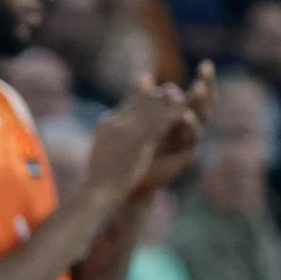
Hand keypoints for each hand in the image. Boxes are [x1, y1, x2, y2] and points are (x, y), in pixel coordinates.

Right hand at [84, 85, 188, 203]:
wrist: (98, 190)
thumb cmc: (99, 175)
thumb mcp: (102, 150)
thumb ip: (111, 138)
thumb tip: (112, 134)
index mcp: (106, 124)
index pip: (127, 106)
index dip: (143, 99)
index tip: (156, 96)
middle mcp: (116, 123)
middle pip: (138, 104)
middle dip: (155, 96)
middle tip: (171, 90)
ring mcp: (127, 131)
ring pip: (150, 111)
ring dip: (165, 101)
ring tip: (180, 95)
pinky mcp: (139, 141)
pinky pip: (157, 124)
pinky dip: (170, 115)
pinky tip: (182, 112)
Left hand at [133, 61, 214, 196]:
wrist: (130, 180)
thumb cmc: (136, 146)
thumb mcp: (139, 120)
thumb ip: (145, 100)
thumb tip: (143, 74)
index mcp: (178, 114)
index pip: (197, 94)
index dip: (205, 80)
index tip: (207, 63)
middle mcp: (186, 125)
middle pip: (203, 104)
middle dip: (208, 87)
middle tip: (210, 71)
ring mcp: (186, 139)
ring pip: (199, 118)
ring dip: (199, 103)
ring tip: (199, 88)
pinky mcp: (183, 152)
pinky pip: (189, 137)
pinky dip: (188, 125)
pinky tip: (185, 114)